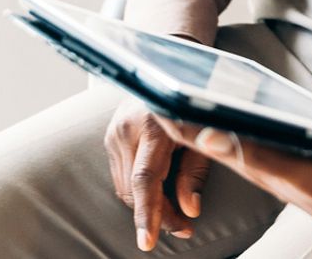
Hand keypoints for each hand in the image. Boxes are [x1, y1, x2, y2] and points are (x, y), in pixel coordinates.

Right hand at [104, 100, 209, 250]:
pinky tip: (160, 194)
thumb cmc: (192, 102)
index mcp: (154, 125)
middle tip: (184, 228)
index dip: (148, 212)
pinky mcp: (109, 137)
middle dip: (157, 213)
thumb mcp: (202, 133)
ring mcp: (113, 133)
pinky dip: (139, 190)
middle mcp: (127, 129)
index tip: (148, 241)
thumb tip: (190, 210)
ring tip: (176, 215)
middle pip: (134, 189)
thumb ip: (195, 171)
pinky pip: (121, 175)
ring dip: (147, 205)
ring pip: (125, 187)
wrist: (167, 71)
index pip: (145, 179)